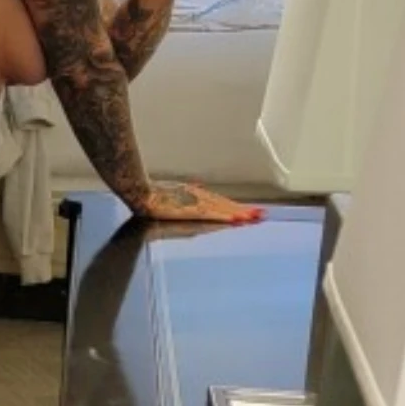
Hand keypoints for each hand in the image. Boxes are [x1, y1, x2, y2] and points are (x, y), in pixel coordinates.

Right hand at [138, 182, 262, 226]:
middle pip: (226, 206)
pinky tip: (237, 221)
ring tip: (255, 218)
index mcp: (197, 196)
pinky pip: (213, 215)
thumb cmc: (153, 194)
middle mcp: (200, 199)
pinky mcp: (192, 210)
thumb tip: (197, 184)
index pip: (221, 204)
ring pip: (223, 210)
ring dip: (240, 214)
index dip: (236, 207)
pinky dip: (226, 218)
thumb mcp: (174, 190)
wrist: (142, 194)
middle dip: (244, 211)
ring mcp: (196, 204)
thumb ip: (188, 189)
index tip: (251, 211)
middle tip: (262, 215)